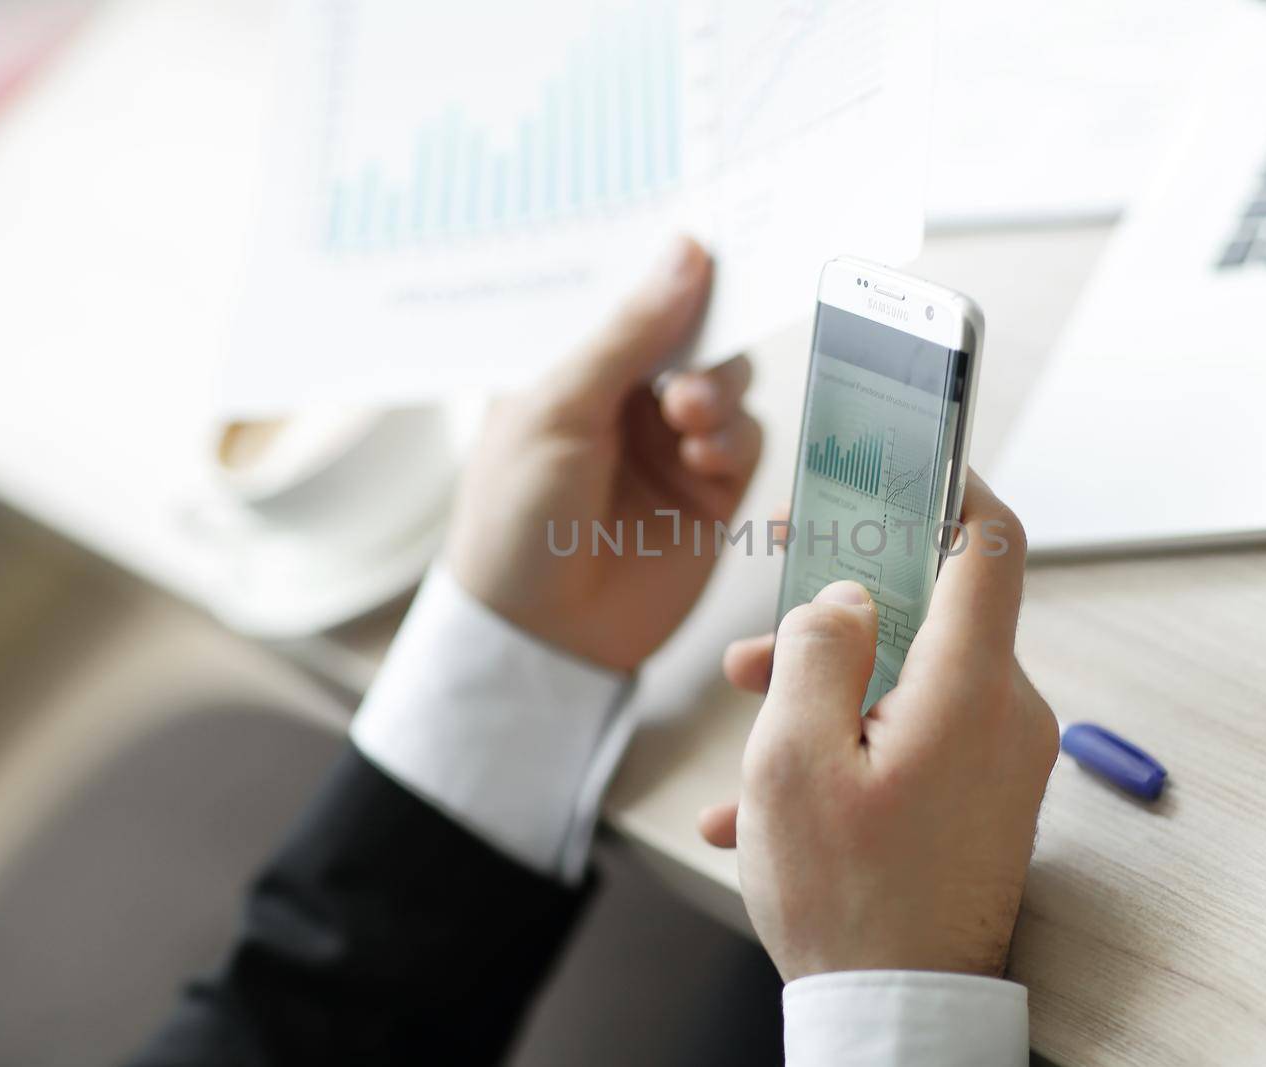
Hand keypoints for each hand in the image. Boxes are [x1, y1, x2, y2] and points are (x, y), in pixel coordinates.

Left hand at [446, 236, 760, 672]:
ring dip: (718, 391)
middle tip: (681, 375)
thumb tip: (689, 249)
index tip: (714, 235)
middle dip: (703, 342)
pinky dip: (734, 440)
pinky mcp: (712, 491)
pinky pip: (749, 440)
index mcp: (575, 361)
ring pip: (730, 382)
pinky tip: (704, 459)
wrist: (542, 638)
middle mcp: (627, 393)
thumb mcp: (558, 411)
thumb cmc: (516, 519)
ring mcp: (672, 441)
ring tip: (686, 421)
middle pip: (696, 333)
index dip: (672, 266)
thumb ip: (629, 334)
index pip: (633, 293)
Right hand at [699, 472, 1057, 979]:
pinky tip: (770, 801)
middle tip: (760, 633)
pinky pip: (915, 741)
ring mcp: (1000, 762)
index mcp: (969, 690)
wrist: (900, 1023)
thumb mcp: (793, 761)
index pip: (989, 545)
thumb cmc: (847, 901)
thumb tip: (847, 601)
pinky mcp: (984, 799)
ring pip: (912, 681)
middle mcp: (1004, 717)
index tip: (910, 464)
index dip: (952, 488)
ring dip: (829, 687)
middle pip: (929, 618)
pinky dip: (849, 747)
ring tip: (748, 720)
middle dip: (838, 617)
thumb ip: (817, 652)